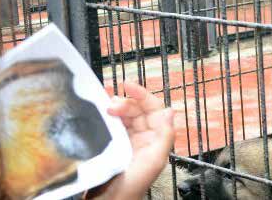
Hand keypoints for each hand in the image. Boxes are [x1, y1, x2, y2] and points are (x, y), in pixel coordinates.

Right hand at [90, 82, 174, 199]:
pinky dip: (107, 118)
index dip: (142, 95)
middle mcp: (144, 138)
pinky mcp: (114, 146)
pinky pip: (112, 125)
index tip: (128, 85)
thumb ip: (165, 135)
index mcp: (156, 139)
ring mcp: (128, 141)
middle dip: (125, 102)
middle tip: (111, 106)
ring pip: (124, 115)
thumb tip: (170, 111)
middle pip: (137, 109)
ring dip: (115, 109)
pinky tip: (100, 116)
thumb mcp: (154, 160)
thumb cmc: (132, 186)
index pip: (153, 108)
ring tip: (105, 110)